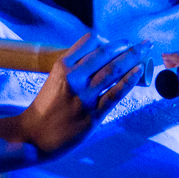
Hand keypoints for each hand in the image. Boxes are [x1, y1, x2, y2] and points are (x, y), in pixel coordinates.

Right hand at [10, 34, 148, 159]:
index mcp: (61, 67)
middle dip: (126, 46)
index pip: (89, 43)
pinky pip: (115, 94)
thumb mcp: (52, 80)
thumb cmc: (43, 108)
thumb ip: (71, 68)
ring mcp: (85, 97)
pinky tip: (139, 72)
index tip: (118, 43)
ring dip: (132, 58)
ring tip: (145, 50)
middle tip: (142, 43)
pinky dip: (129, 81)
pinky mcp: (93, 115)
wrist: (33, 136)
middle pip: (105, 55)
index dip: (106, 41)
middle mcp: (74, 78)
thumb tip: (94, 58)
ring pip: (113, 71)